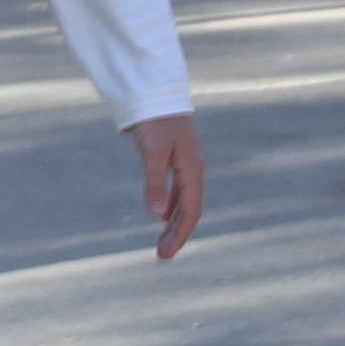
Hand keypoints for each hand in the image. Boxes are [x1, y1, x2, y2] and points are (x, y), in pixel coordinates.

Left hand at [130, 114, 204, 262]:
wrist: (156, 89)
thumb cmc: (154, 119)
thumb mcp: (152, 152)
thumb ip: (154, 183)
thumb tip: (155, 216)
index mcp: (192, 168)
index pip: (191, 210)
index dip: (180, 234)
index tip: (166, 253)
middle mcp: (192, 167)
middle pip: (189, 209)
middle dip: (176, 233)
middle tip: (162, 256)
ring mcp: (185, 162)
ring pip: (183, 200)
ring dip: (173, 222)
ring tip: (162, 242)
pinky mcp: (174, 157)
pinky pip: (177, 189)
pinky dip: (170, 205)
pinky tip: (160, 215)